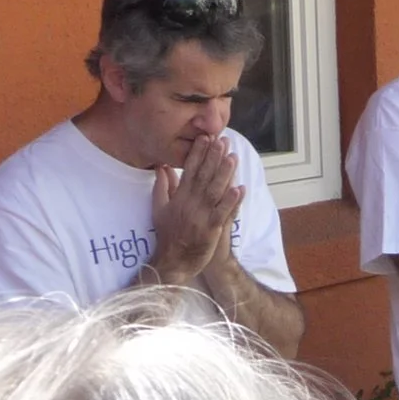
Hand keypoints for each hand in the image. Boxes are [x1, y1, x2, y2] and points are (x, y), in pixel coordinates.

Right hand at [152, 136, 242, 280]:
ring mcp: (201, 216)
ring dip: (224, 174)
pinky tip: (239, 189)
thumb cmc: (167, 234)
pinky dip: (231, 201)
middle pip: (204, 176)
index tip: (206, 138)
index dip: (198, 153)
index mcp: (179, 197)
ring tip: (233, 157)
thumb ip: (162, 187)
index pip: (189, 170)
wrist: (172, 261)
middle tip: (223, 140)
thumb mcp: (159, 208)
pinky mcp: (211, 229)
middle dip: (213, 157)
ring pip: (214, 191)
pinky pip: (222, 213)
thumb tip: (162, 167)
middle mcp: (190, 203)